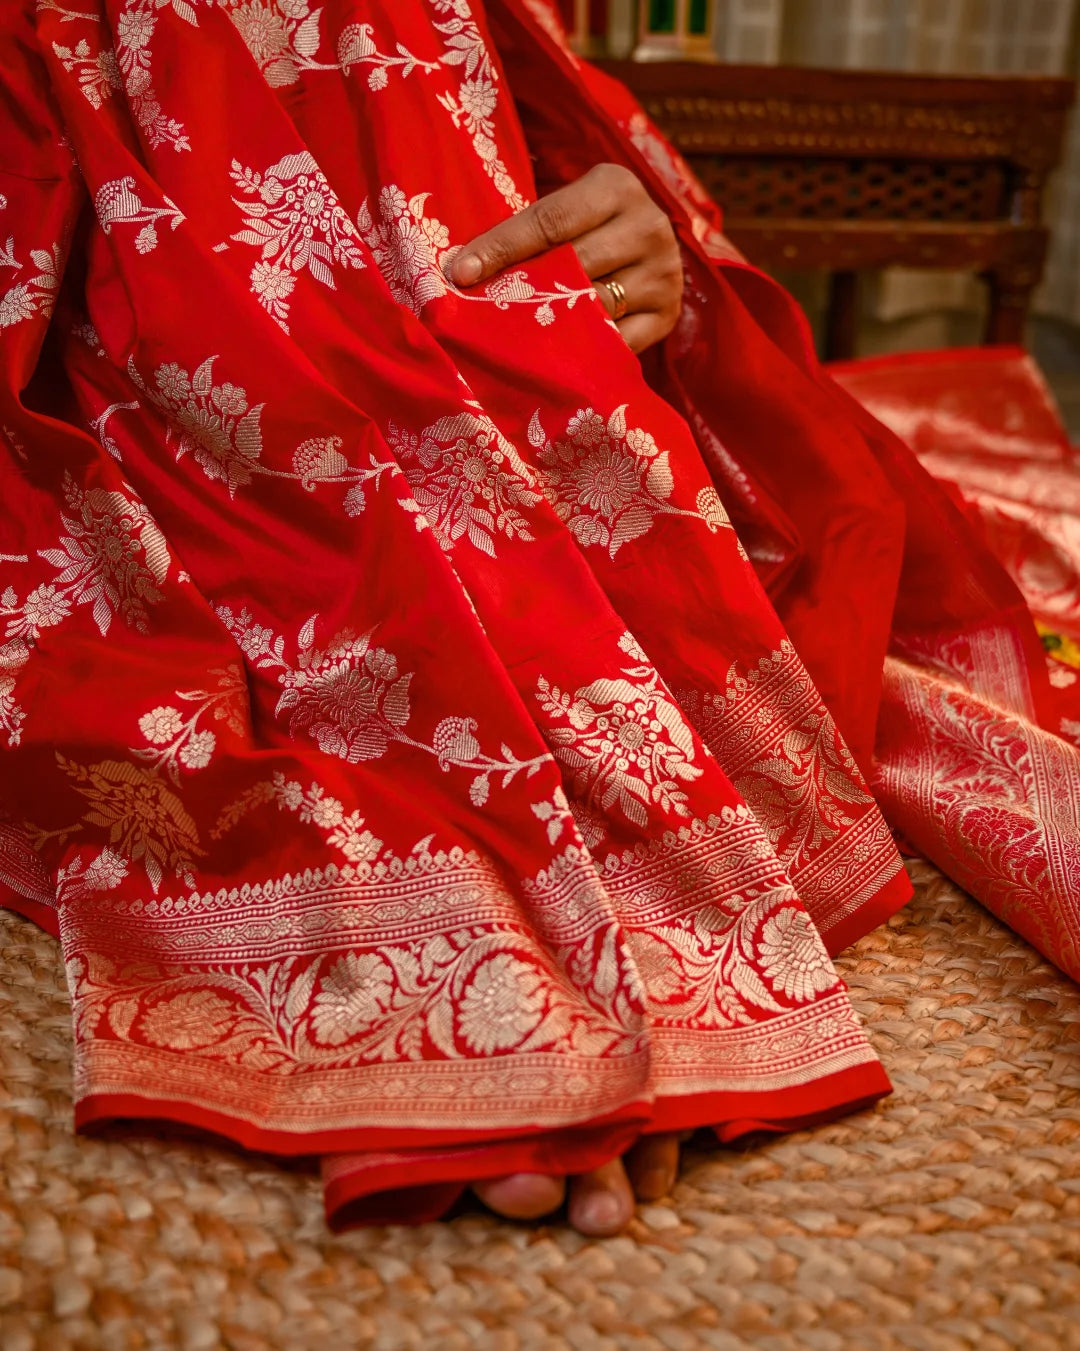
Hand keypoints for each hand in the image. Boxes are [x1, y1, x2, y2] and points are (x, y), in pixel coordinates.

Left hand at [450, 163, 683, 353]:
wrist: (644, 244)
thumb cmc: (584, 227)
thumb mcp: (562, 211)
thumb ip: (524, 231)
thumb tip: (462, 270)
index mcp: (616, 186)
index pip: (549, 222)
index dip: (502, 249)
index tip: (461, 274)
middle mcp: (648, 226)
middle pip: (574, 266)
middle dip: (523, 290)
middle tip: (481, 311)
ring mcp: (664, 274)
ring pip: (595, 307)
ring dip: (551, 325)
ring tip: (512, 336)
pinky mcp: (667, 315)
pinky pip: (617, 343)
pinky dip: (584, 350)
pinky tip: (555, 355)